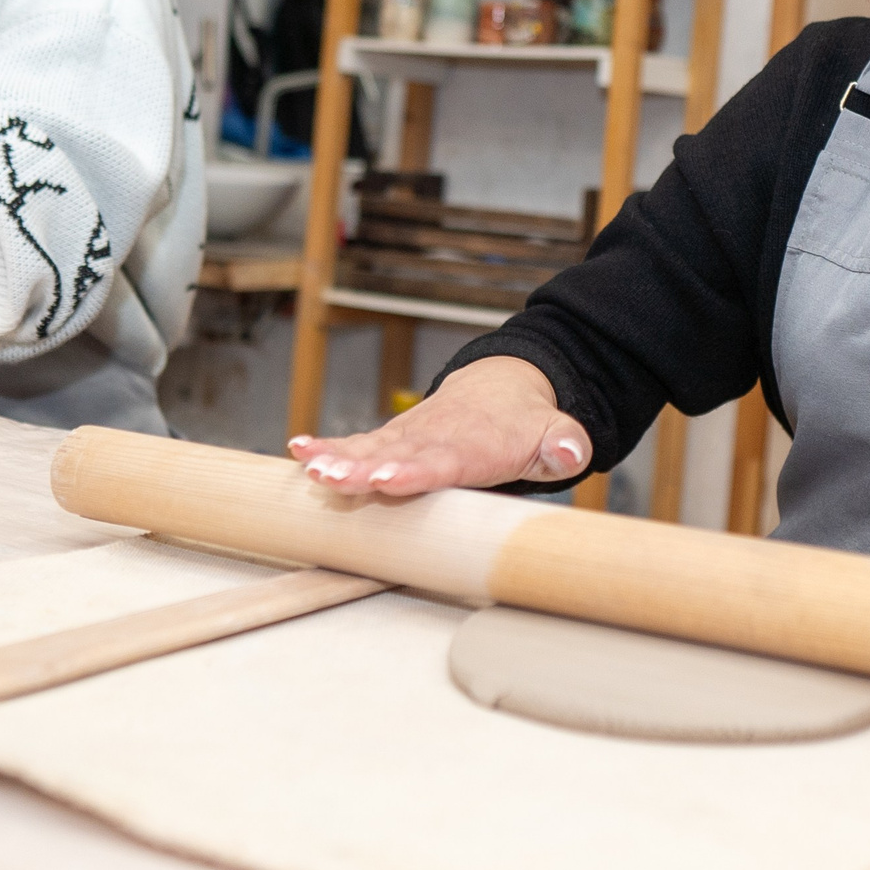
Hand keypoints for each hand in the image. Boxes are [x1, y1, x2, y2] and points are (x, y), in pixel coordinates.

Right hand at [288, 356, 590, 496]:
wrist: (501, 387)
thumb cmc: (525, 425)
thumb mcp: (556, 434)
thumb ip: (565, 443)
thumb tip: (571, 450)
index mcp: (473, 445)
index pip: (442, 461)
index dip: (416, 472)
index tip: (389, 481)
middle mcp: (433, 439)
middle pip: (394, 456)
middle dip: (360, 470)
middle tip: (329, 479)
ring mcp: (407, 438)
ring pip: (369, 449)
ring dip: (336, 460)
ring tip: (307, 468)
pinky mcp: (391, 442)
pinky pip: (357, 445)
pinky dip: (327, 449)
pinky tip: (298, 453)